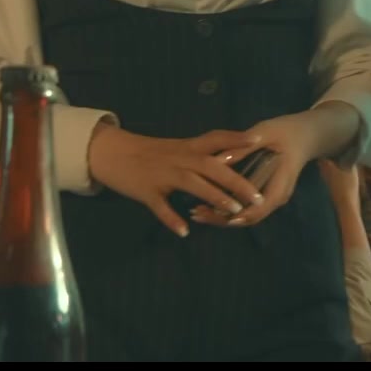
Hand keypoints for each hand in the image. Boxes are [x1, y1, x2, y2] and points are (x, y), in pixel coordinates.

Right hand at [88, 123, 266, 237]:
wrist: (112, 153)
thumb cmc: (148, 152)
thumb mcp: (175, 149)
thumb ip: (199, 155)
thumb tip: (228, 164)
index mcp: (187, 147)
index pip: (216, 138)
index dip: (236, 138)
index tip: (258, 140)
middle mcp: (178, 158)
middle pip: (212, 166)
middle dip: (236, 181)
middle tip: (256, 196)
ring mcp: (163, 175)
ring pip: (192, 183)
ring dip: (214, 196)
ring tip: (233, 211)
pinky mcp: (147, 191)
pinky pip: (161, 207)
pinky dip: (172, 219)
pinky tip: (184, 232)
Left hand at [190, 103, 360, 229]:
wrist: (305, 135)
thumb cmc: (286, 131)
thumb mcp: (264, 133)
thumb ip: (242, 147)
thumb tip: (218, 160)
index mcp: (281, 182)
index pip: (261, 207)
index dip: (239, 213)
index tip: (217, 213)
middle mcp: (277, 196)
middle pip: (250, 217)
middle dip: (224, 219)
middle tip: (197, 214)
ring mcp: (272, 198)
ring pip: (247, 216)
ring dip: (222, 217)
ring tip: (197, 213)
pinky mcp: (264, 195)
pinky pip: (246, 208)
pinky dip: (228, 210)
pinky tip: (207, 206)